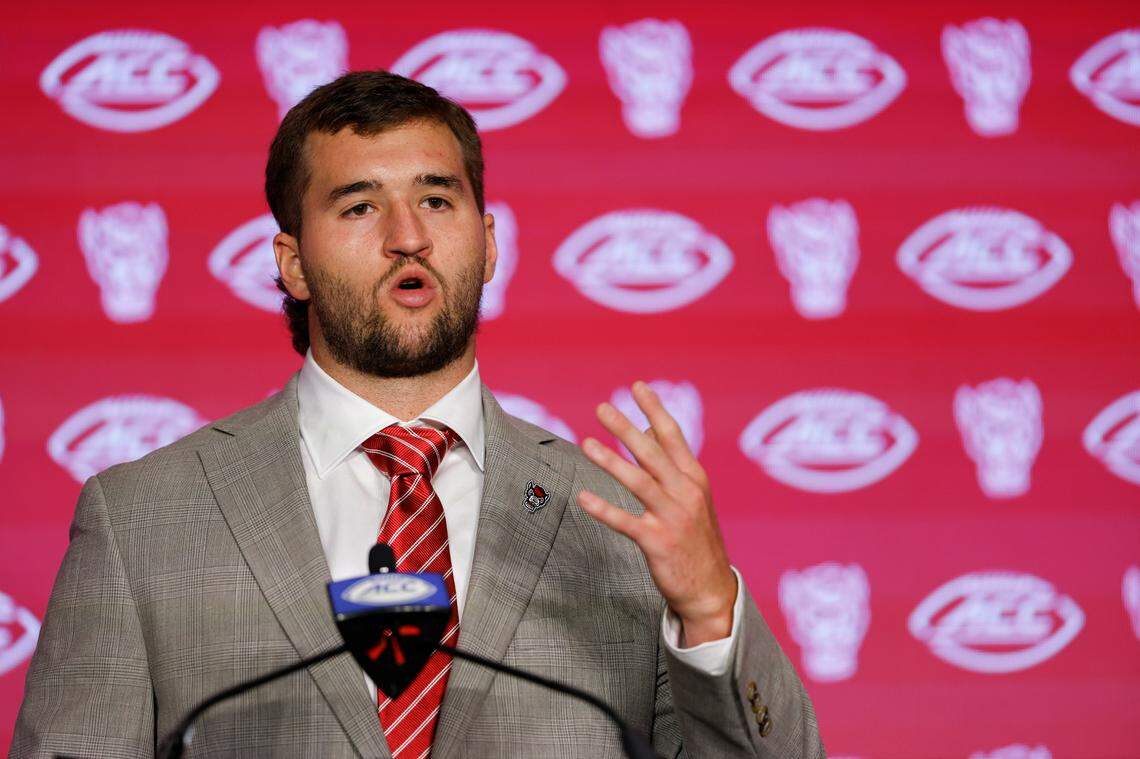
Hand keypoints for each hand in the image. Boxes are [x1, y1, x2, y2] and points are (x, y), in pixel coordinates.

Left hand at [577, 381, 737, 645]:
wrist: (711, 589)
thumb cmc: (696, 538)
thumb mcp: (692, 495)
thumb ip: (670, 462)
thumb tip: (648, 426)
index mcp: (695, 478)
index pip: (673, 436)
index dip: (654, 410)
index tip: (637, 386)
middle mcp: (686, 493)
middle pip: (653, 453)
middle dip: (626, 428)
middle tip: (602, 407)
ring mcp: (673, 518)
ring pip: (639, 482)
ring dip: (611, 462)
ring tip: (586, 444)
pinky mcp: (658, 543)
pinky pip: (627, 522)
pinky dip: (605, 509)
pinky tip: (583, 497)